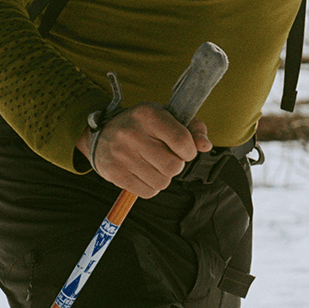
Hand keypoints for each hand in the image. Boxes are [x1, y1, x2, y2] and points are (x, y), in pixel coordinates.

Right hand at [76, 103, 212, 197]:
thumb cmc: (142, 125)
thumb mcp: (166, 116)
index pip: (182, 141)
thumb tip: (206, 145)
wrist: (102, 133)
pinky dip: (151, 186)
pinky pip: (148, 192)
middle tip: (166, 157)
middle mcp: (132, 133)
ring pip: (162, 182)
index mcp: (148, 114)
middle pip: (173, 166)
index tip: (184, 150)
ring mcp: (121, 154)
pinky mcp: (114, 173)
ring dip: (164, 177)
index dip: (189, 151)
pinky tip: (144, 173)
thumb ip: (191, 128)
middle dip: (176, 165)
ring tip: (154, 164)